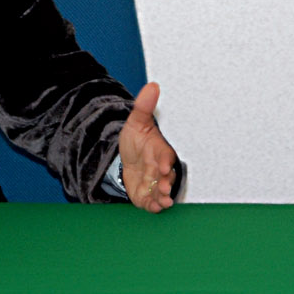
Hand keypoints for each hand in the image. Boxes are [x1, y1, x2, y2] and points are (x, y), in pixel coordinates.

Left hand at [117, 82, 179, 212]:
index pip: (166, 155)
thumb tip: (152, 85)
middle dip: (167, 183)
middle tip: (164, 188)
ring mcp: (154, 182)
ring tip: (162, 202)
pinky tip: (154, 208)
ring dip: (163, 198)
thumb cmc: (137, 140)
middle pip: (167, 177)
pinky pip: (152, 202)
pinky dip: (154, 206)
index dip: (165, 160)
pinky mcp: (147, 195)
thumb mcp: (137, 122)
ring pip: (162, 192)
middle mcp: (160, 168)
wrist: (125, 158)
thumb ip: (144, 106)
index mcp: (160, 150)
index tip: (163, 165)